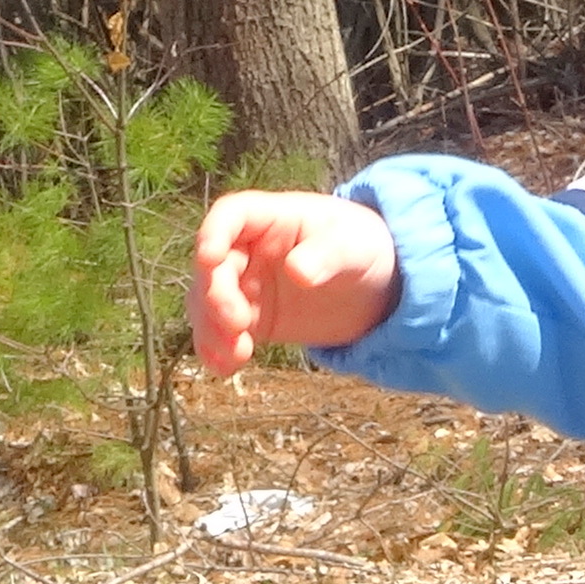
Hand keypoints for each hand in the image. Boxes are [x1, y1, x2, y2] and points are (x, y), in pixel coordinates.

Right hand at [189, 189, 399, 377]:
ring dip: (212, 329)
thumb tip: (298, 272)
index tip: (209, 259)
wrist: (376, 286)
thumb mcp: (353, 246)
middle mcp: (248, 250)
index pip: (230, 215)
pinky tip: (226, 368)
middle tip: (237, 323)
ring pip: (208, 303)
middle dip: (216, 295)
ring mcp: (246, 285)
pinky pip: (222, 333)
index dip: (212, 233)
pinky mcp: (251, 319)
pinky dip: (217, 350)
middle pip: (214, 267)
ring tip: (237, 354)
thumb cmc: (362, 248)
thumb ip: (327, 255)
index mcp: (270, 218)